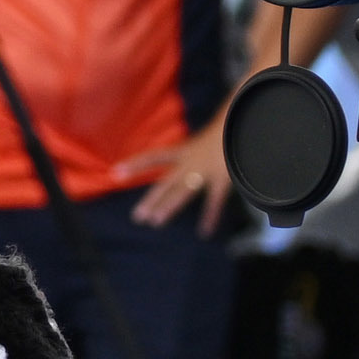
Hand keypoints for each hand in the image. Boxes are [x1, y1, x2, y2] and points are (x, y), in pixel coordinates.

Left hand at [130, 113, 235, 234]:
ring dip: (168, 207)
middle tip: (137, 217)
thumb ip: (195, 149)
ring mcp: (204, 172)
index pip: (153, 157)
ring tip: (155, 222)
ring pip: (181, 193)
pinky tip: (204, 232)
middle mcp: (189, 163)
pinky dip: (210, 217)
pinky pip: (214, 201)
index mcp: (183, 150)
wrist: (242, 126)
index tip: (115, 172)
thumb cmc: (223, 131)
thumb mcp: (204, 140)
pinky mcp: (221, 180)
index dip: (135, 164)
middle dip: (151, 200)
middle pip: (165, 184)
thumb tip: (188, 158)